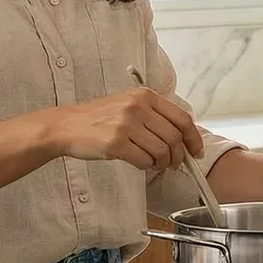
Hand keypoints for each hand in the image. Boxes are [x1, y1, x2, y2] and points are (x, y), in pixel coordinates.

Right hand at [44, 88, 204, 170]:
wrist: (66, 126)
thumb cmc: (99, 118)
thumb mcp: (129, 105)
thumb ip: (155, 116)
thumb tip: (184, 137)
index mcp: (145, 96)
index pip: (182, 118)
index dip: (194, 138)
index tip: (196, 152)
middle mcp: (137, 107)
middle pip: (174, 138)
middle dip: (177, 156)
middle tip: (173, 164)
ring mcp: (126, 124)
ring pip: (161, 151)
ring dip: (161, 163)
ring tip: (154, 164)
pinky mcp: (115, 143)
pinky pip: (144, 161)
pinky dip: (146, 166)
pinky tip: (140, 163)